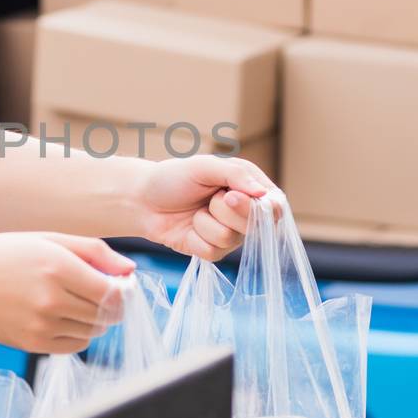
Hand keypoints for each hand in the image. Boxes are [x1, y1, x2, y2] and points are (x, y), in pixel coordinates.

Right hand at [0, 232, 134, 353]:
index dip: (125, 291)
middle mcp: (51, 299)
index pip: (114, 292)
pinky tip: (64, 317)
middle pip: (107, 314)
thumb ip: (94, 251)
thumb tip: (130, 270)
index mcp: (58, 267)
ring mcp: (41, 325)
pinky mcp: (32, 344)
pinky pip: (75, 345)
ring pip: (93, 331)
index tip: (122, 285)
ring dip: (96, 319)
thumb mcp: (49, 239)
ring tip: (77, 302)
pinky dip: (79, 333)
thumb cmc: (5, 254)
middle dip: (114, 305)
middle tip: (103, 293)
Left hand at [138, 155, 276, 260]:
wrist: (142, 200)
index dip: (261, 207)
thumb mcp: (204, 166)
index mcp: (249, 187)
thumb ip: (236, 174)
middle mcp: (244, 212)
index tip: (232, 196)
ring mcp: (230, 233)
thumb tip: (264, 194)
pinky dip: (196, 237)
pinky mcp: (213, 251)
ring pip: (231, 238)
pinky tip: (188, 227)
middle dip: (226, 210)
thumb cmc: (174, 177)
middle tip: (211, 197)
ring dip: (206, 222)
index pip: (274, 204)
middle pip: (256, 225)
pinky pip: (213, 252)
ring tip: (195, 210)